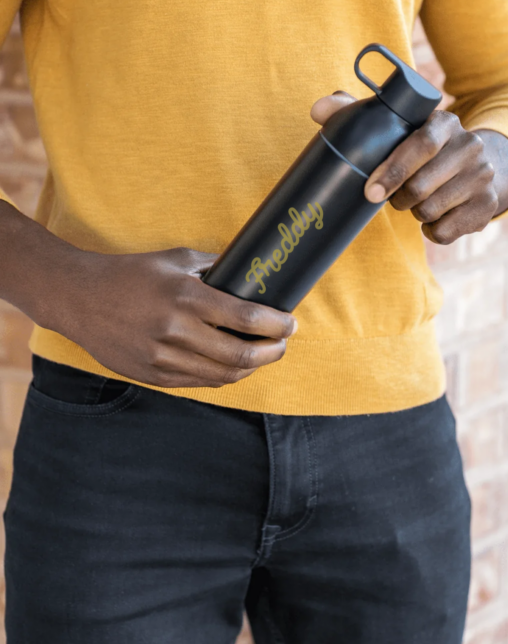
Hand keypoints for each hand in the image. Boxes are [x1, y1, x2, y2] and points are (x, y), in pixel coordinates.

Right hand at [0, 203, 294, 389]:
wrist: (80, 298)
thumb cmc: (131, 274)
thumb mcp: (175, 260)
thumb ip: (213, 268)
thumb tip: (248, 274)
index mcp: (185, 297)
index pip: (246, 318)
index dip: (277, 325)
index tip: (290, 324)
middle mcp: (175, 330)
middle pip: (240, 355)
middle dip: (271, 352)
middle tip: (282, 343)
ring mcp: (161, 357)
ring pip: (222, 375)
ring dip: (250, 368)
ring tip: (262, 355)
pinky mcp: (151, 375)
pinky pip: (198, 382)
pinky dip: (222, 376)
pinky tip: (232, 365)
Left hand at [311, 92, 507, 244]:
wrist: (477, 167)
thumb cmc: (421, 146)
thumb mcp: (397, 125)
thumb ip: (356, 113)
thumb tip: (317, 110)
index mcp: (445, 122)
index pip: (420, 144)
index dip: (393, 170)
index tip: (371, 191)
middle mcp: (471, 146)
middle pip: (422, 185)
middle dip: (399, 198)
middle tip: (394, 196)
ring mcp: (483, 177)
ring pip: (431, 211)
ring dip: (415, 213)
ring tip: (417, 200)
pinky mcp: (488, 207)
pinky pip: (444, 232)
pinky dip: (431, 230)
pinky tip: (435, 215)